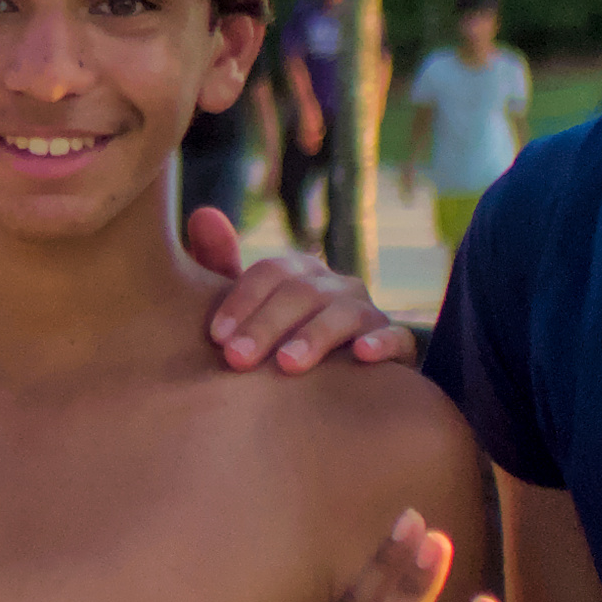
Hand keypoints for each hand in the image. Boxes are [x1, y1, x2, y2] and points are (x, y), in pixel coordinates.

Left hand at [180, 203, 412, 371]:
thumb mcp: (248, 309)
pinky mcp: (398, 347)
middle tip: (237, 358)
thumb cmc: (277, 343)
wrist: (335, 388)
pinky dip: (383, 343)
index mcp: (299, 275)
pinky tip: (363, 355)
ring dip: (315, 336)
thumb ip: (220, 266)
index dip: (242, 300)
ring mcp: (369, 314)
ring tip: (287, 364)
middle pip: (303, 293)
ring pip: (345, 314)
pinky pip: (398, 338)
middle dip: (267, 324)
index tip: (216, 336)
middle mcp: (336, 287)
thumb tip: (203, 214)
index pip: (271, 273)